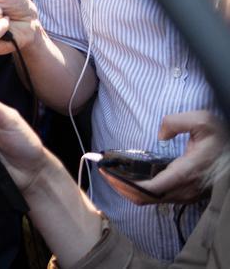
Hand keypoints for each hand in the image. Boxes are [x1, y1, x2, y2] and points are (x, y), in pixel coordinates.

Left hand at [102, 110, 227, 204]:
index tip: (106, 172)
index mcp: (184, 174)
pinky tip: (128, 177)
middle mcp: (183, 190)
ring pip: (149, 200)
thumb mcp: (202, 121)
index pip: (149, 190)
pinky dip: (139, 190)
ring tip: (111, 173)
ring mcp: (184, 195)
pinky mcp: (185, 194)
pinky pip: (157, 197)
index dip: (124, 184)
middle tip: (103, 172)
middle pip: (144, 198)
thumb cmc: (221, 140)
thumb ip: (176, 122)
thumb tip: (160, 135)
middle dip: (120, 187)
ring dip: (128, 189)